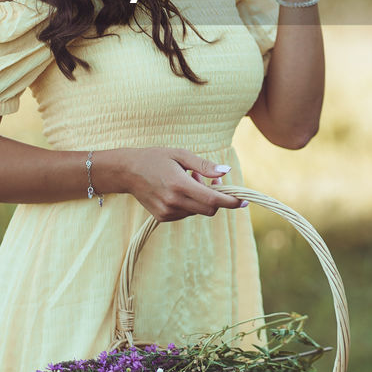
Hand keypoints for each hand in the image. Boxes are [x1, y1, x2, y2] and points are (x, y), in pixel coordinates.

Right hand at [118, 147, 244, 221]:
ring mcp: (167, 212)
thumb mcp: (180, 154)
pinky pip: (186, 213)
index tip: (243, 200)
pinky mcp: (162, 217)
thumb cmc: (155, 158)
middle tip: (211, 179)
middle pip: (209, 209)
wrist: (127, 171)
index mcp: (179, 185)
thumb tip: (226, 172)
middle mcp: (174, 202)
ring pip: (198, 211)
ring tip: (190, 179)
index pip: (213, 200)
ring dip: (202, 199)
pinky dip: (190, 203)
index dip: (231, 202)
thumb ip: (204, 165)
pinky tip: (180, 189)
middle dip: (217, 197)